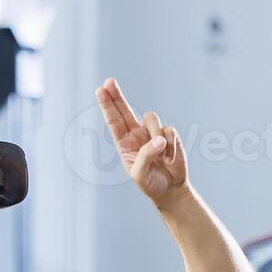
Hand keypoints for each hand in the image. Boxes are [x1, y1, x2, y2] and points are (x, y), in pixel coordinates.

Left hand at [96, 78, 188, 205]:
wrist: (171, 189)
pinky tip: (170, 159)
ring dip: (157, 136)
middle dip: (117, 95)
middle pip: (125, 109)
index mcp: (124, 144)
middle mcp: (136, 134)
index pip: (114, 121)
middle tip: (109, 81)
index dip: (107, 105)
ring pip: (152, 118)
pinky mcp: (169, 135)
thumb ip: (146, 156)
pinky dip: (171, 145)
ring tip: (162, 158)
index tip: (100, 90)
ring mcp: (152, 133)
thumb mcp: (140, 175)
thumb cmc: (151, 183)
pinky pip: (169, 130)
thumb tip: (158, 139)